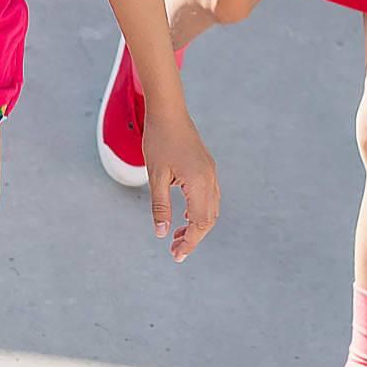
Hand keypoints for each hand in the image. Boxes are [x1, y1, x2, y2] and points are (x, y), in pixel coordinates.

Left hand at [144, 108, 219, 261]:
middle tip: (176, 251)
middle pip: (209, 219)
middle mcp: (210, 179)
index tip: (177, 255)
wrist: (168, 112)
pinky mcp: (206, 167)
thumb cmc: (158, 140)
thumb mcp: (156, 177)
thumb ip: (160, 207)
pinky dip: (199, 211)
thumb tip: (162, 233)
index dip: (190, 241)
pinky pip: (209, 196)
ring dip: (197, 225)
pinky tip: (184, 215)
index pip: (200, 222)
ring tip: (177, 236)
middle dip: (194, 237)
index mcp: (199, 183)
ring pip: (211, 208)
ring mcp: (210, 172)